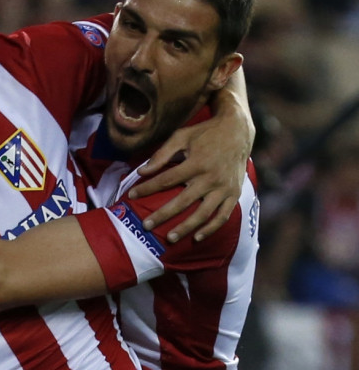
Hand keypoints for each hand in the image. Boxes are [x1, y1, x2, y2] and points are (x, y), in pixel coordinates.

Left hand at [129, 111, 250, 241]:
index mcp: (196, 164)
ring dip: (186, 228)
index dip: (147, 188)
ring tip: (170, 238)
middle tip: (146, 226)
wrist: (237, 131)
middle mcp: (210, 178)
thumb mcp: (181, 137)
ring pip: (203, 214)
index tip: (132, 195)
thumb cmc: (204, 133)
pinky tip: (197, 237)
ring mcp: (224, 188)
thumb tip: (142, 171)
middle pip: (183, 201)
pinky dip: (211, 229)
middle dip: (163, 215)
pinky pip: (223, 216)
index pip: (166, 180)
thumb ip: (162, 154)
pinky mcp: (234, 194)